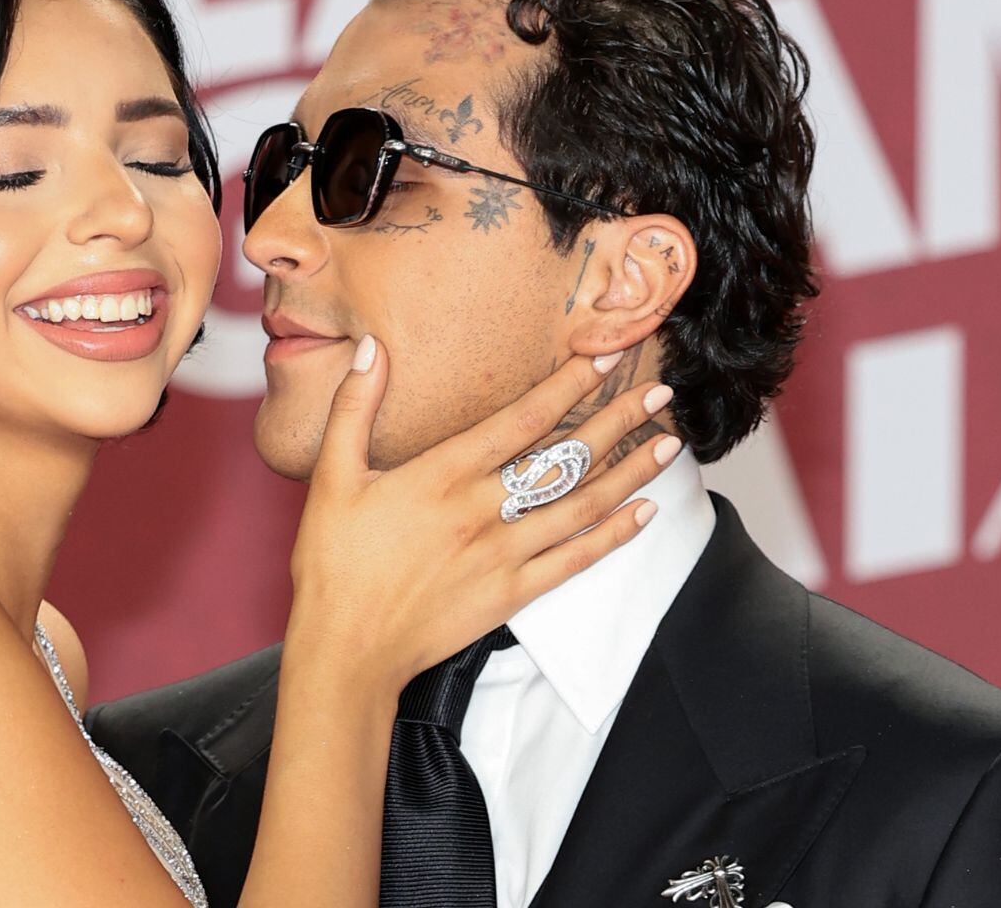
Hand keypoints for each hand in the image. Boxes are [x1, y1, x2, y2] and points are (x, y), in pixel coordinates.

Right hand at [283, 336, 679, 694]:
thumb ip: (354, 408)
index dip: (568, 383)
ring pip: (580, 505)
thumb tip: (371, 350)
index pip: (521, 418)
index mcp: (441, 474)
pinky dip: (612, 536)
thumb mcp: (330, 477)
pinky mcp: (511, 594)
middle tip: (659, 391)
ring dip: (630, 472)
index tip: (605, 356)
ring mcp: (502, 554)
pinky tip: (643, 513)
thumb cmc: (332, 564)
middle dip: (617, 419)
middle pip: (564, 456)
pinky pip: (574, 559)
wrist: (345, 650)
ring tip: (670, 445)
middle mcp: (481, 509)